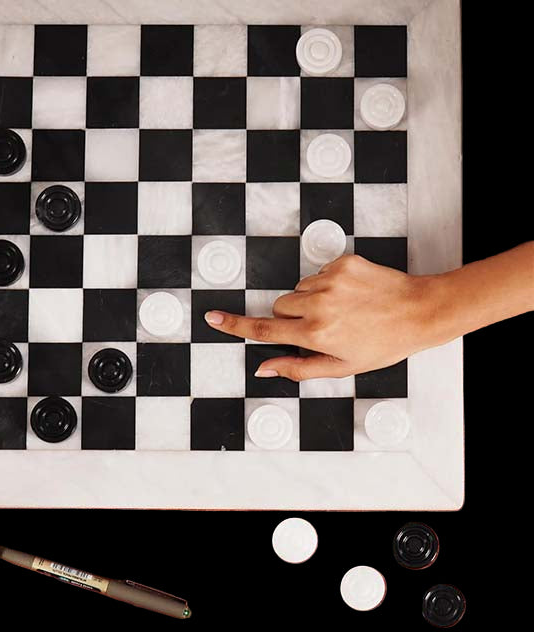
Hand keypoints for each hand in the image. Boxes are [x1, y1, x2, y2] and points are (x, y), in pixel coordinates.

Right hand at [205, 255, 439, 380]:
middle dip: (290, 317)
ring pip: (297, 290)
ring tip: (342, 310)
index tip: (212, 318)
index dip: (234, 326)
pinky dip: (327, 284)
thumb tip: (263, 368)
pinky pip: (317, 273)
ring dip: (309, 300)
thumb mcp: (341, 367)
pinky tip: (350, 294)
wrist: (419, 312)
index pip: (263, 330)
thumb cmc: (383, 344)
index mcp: (316, 334)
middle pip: (279, 307)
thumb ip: (296, 368)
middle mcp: (319, 305)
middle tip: (320, 327)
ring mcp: (330, 280)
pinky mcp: (342, 262)